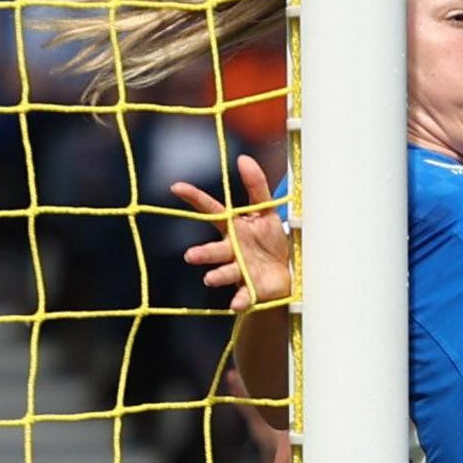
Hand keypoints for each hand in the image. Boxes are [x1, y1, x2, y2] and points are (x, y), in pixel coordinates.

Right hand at [172, 154, 295, 313]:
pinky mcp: (251, 289)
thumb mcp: (267, 211)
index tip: (176, 187)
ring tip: (210, 278)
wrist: (286, 272)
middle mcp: (232, 250)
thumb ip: (256, 186)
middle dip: (203, 253)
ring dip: (217, 275)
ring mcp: (240, 270)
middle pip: (215, 250)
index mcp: (233, 229)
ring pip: (225, 272)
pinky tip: (235, 304)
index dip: (195, 199)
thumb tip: (243, 158)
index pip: (211, 211)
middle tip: (191, 256)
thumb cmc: (271, 241)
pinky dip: (240, 300)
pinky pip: (244, 295)